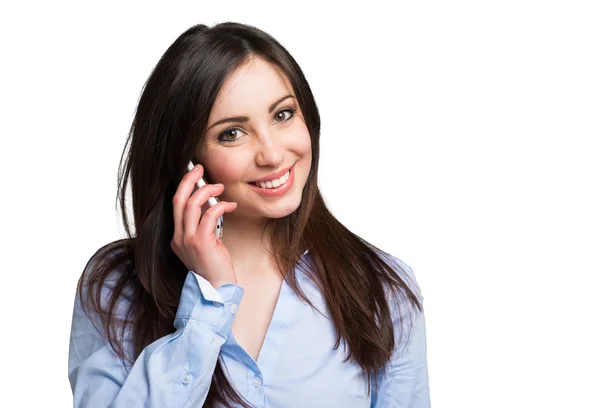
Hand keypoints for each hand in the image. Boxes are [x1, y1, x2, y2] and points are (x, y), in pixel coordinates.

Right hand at [171, 164, 237, 288]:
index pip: (176, 204)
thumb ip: (204, 226)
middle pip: (178, 199)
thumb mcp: (206, 244)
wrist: (217, 290)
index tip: (195, 173)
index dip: (184, 186)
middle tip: (200, 167)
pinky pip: (209, 215)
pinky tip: (231, 205)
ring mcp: (188, 240)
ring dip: (206, 190)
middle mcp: (178, 237)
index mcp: (177, 236)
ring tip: (220, 187)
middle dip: (189, 180)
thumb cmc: (215, 268)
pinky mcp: (201, 243)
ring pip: (191, 205)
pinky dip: (220, 206)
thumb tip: (211, 204)